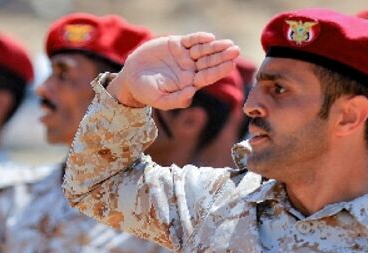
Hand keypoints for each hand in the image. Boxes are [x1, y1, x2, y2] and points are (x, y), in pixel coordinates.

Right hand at [108, 33, 241, 109]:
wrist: (132, 77)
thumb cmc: (147, 92)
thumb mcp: (160, 100)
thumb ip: (177, 99)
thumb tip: (193, 92)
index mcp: (189, 83)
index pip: (208, 76)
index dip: (219, 70)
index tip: (231, 65)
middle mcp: (190, 69)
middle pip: (210, 62)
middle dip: (222, 56)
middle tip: (236, 51)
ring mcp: (184, 56)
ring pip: (203, 50)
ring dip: (216, 46)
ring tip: (228, 43)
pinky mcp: (176, 44)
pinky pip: (191, 40)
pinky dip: (199, 38)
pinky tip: (209, 37)